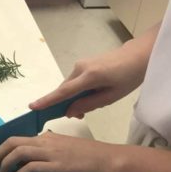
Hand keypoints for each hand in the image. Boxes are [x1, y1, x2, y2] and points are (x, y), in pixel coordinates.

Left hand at [0, 131, 122, 171]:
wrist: (107, 160)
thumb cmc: (88, 156)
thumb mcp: (64, 148)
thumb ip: (48, 149)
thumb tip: (33, 155)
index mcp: (46, 138)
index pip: (17, 139)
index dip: (0, 148)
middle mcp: (46, 142)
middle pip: (12, 142)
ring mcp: (51, 154)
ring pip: (18, 152)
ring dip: (5, 164)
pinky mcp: (57, 166)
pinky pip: (31, 167)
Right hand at [29, 30, 154, 117]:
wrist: (138, 55)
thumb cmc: (128, 77)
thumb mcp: (111, 97)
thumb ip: (88, 105)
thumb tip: (68, 112)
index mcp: (89, 77)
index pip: (63, 92)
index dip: (47, 101)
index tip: (32, 107)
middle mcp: (80, 68)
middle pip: (64, 91)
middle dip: (66, 105)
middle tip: (79, 116)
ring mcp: (80, 64)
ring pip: (69, 87)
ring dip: (73, 98)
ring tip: (90, 104)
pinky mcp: (82, 64)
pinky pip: (74, 82)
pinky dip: (77, 91)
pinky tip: (91, 94)